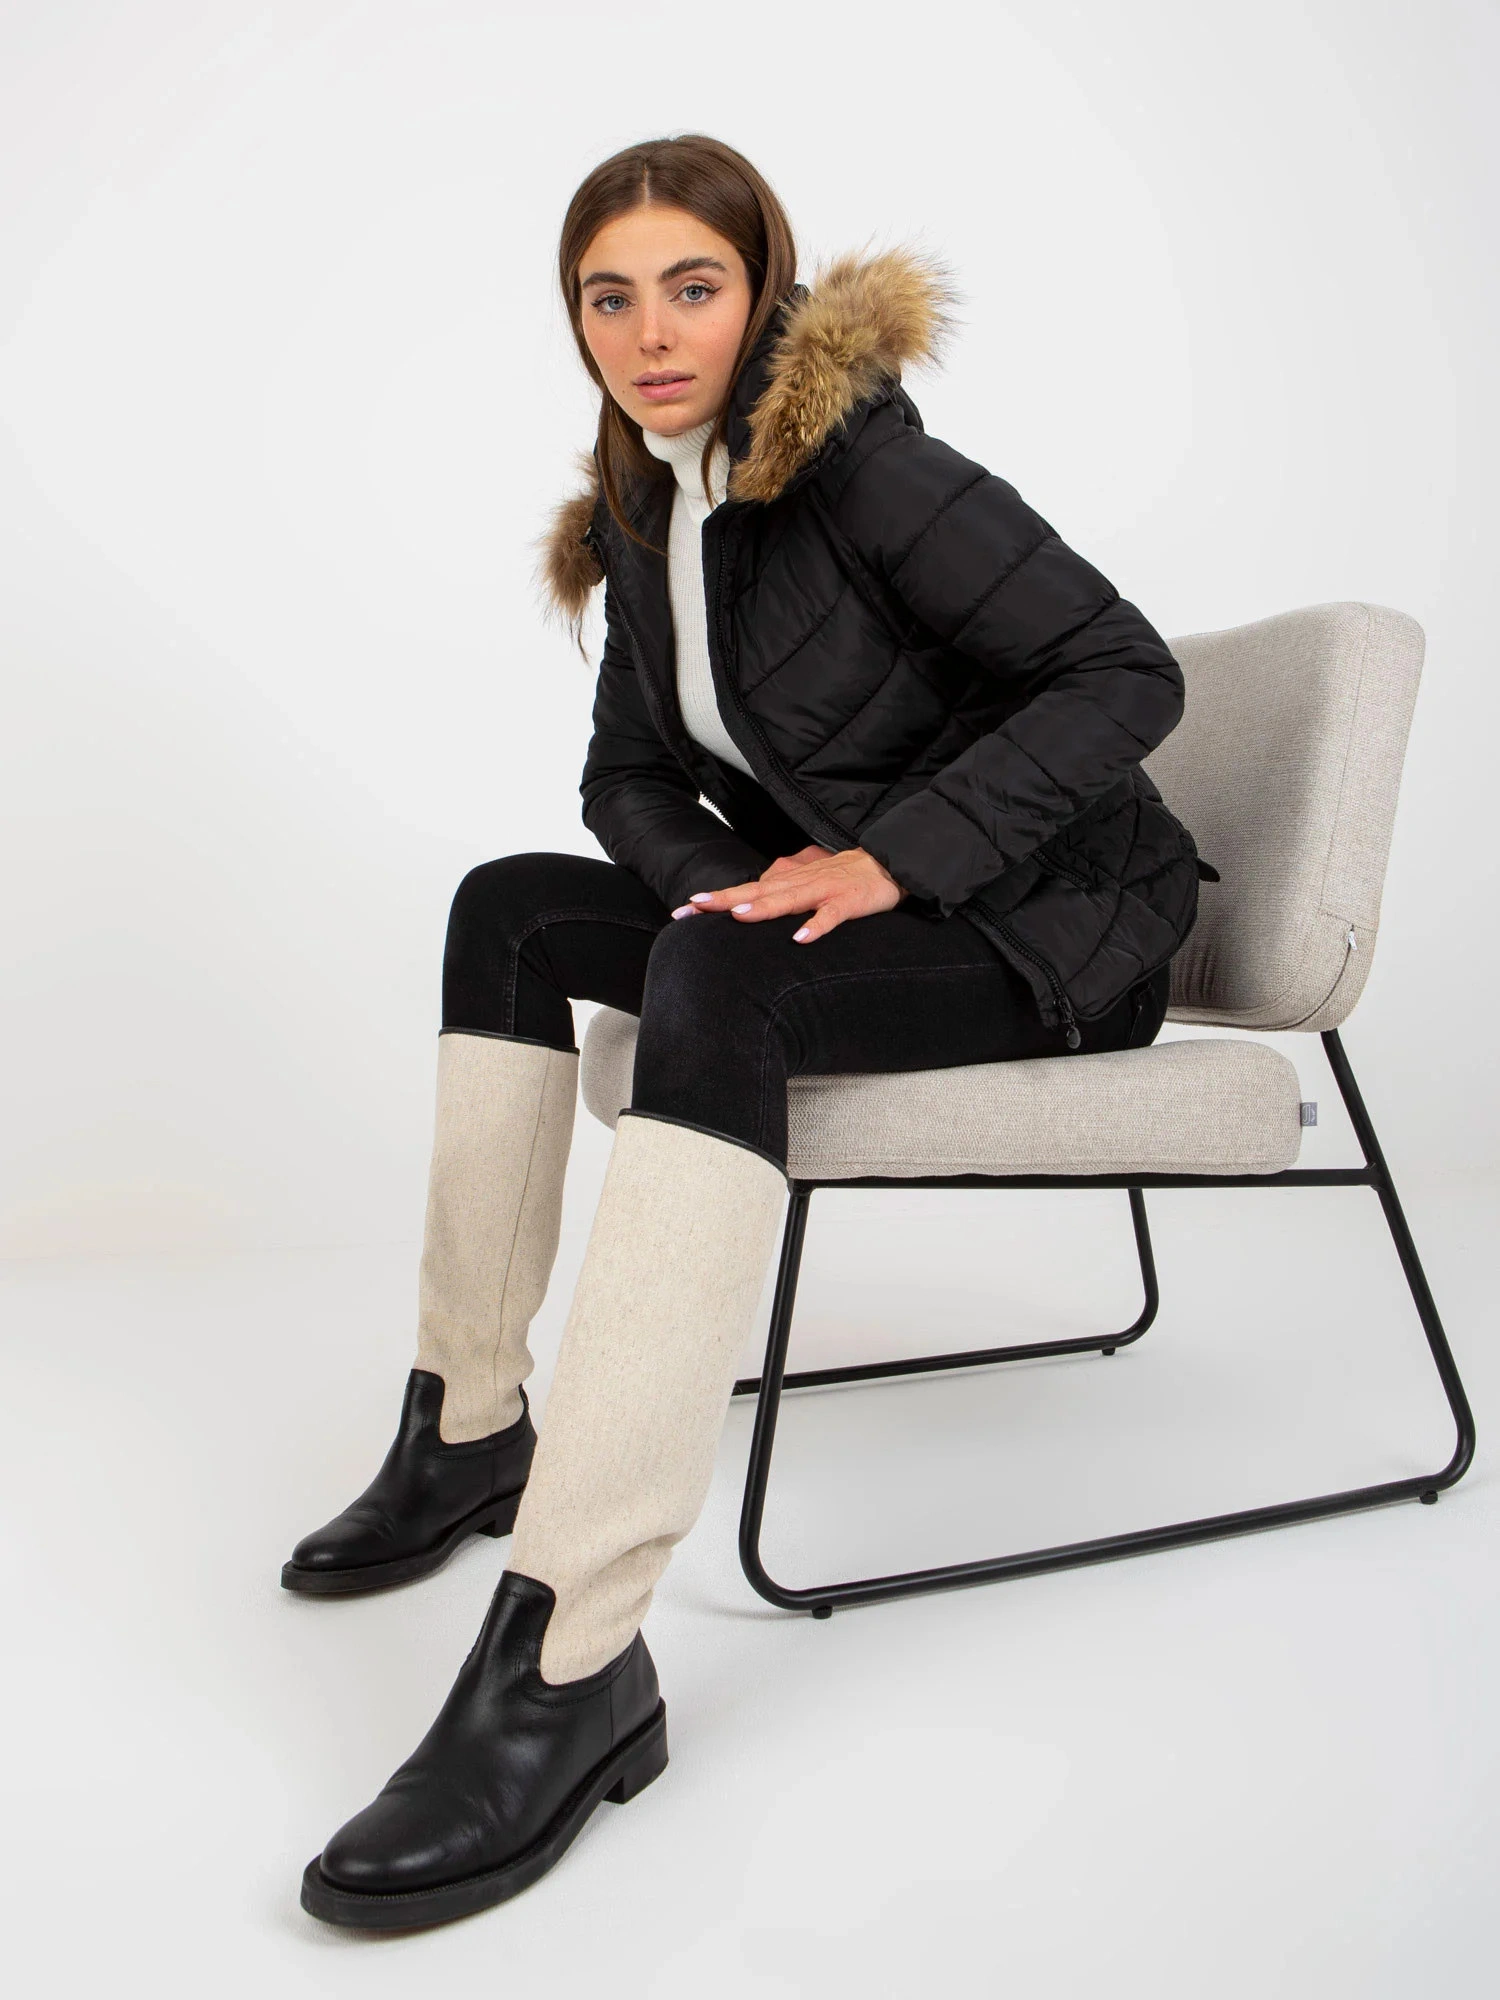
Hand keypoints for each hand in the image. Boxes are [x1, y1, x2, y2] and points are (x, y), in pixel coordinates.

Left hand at [670, 844, 906, 942]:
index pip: (746, 891)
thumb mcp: (805, 885)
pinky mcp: (849, 902)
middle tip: (693, 907)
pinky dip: (817, 925)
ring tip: (737, 916)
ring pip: (789, 900)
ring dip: (763, 908)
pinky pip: (831, 916)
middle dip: (724, 901)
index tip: (683, 908)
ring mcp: (824, 891)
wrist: (886, 864)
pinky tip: (801, 938)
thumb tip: (749, 905)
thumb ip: (779, 894)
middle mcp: (800, 884)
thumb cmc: (842, 878)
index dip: (715, 899)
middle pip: (757, 893)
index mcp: (788, 883)